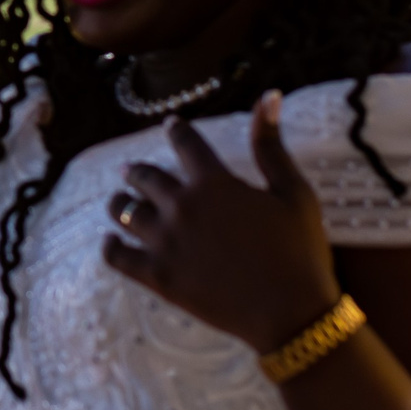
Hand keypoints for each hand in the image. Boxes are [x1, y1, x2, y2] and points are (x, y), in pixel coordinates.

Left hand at [101, 91, 343, 352]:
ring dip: (120, 202)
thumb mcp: (294, 192)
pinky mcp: (159, 277)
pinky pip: (118, 256)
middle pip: (146, 177)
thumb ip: (271, 145)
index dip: (177, 131)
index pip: (184, 142)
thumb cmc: (300, 251)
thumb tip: (269, 96)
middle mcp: (182, 207)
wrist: (291, 314)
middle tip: (133, 171)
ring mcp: (166, 243)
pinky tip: (110, 241)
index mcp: (214, 182)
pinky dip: (110, 246)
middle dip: (139, 171)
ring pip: (124, 211)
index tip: (172, 126)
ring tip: (119, 200)